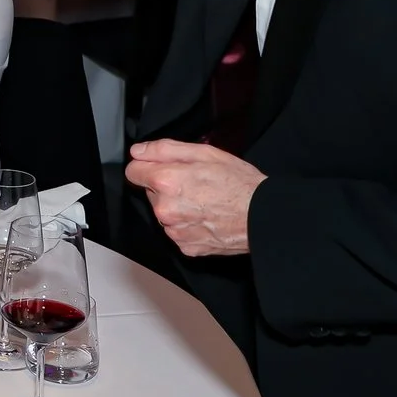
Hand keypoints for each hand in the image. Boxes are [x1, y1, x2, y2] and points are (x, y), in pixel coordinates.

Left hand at [124, 140, 264, 257]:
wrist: (263, 217)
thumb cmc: (240, 184)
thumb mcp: (205, 153)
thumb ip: (165, 150)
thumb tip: (139, 152)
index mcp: (167, 182)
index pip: (133, 172)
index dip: (148, 167)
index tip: (162, 167)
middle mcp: (165, 209)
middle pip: (151, 193)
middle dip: (167, 187)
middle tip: (195, 184)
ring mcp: (174, 231)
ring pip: (164, 213)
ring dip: (177, 206)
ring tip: (205, 201)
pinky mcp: (185, 246)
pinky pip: (177, 231)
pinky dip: (188, 224)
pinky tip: (207, 217)